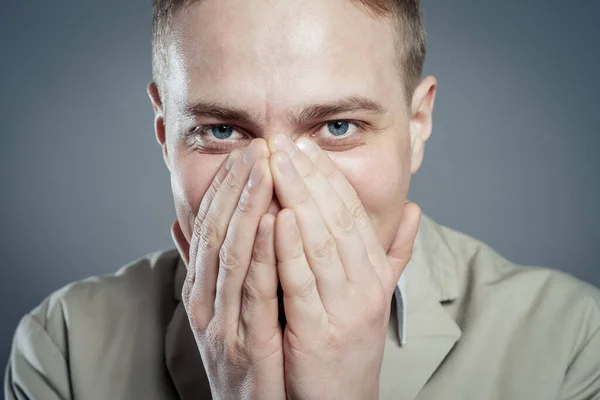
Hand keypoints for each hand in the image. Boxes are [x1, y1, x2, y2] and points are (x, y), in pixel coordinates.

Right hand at [171, 139, 285, 399]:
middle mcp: (204, 298)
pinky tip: (275, 220)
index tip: (245, 151)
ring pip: (232, 252)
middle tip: (256, 145)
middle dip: (236, 185)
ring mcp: (220, 320)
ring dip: (248, 206)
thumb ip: (204, 265)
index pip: (210, 224)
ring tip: (265, 167)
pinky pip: (254, 290)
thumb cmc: (240, 354)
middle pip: (218, 230)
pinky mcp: (243, 342)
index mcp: (200, 287)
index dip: (226, 185)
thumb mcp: (215, 307)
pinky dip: (263, 252)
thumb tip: (180, 224)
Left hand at [268, 134, 420, 399]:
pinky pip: (303, 282)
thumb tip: (414, 210)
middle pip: (337, 219)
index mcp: (375, 273)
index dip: (330, 177)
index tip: (306, 147)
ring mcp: (346, 308)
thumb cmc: (349, 344)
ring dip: (299, 199)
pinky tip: (276, 215)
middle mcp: (366, 285)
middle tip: (286, 142)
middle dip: (310, 177)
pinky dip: (289, 248)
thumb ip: (394, 253)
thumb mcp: (375, 295)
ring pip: (322, 242)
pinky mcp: (320, 332)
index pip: (352, 213)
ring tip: (277, 164)